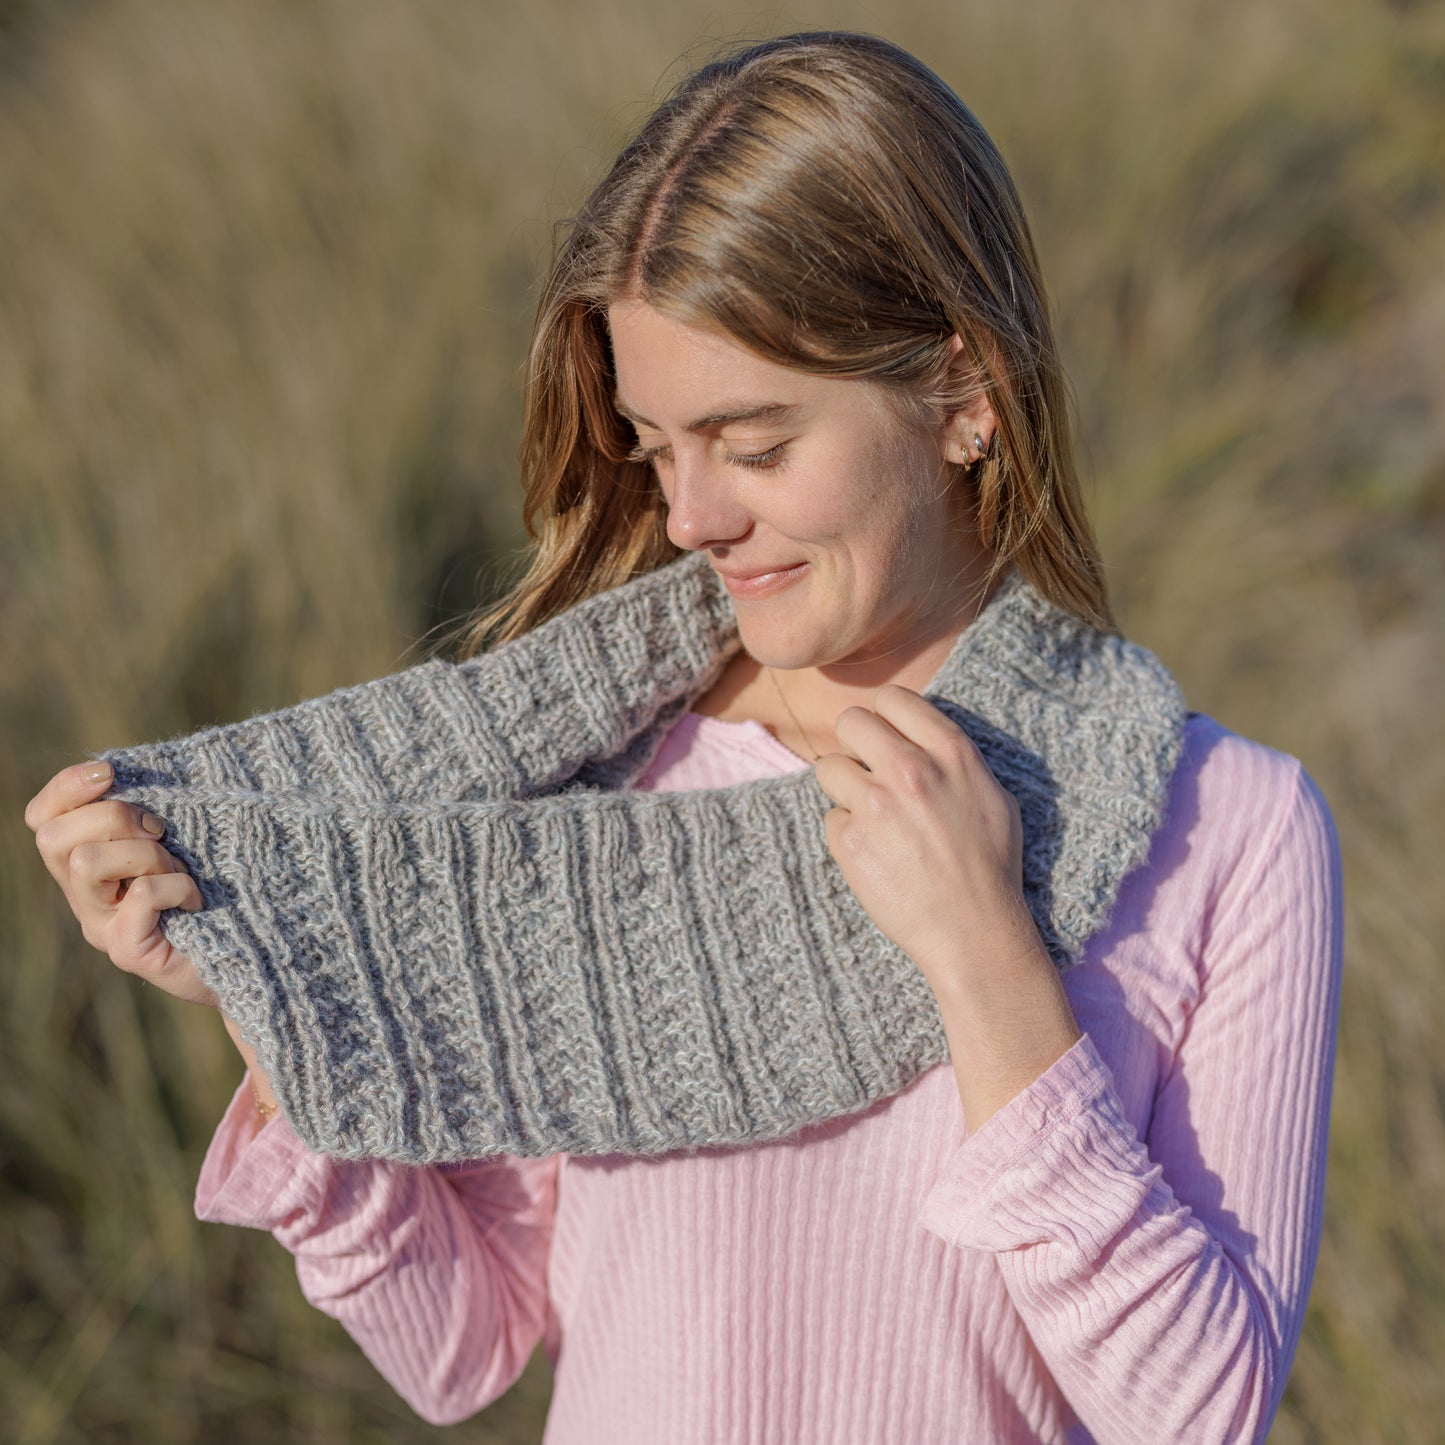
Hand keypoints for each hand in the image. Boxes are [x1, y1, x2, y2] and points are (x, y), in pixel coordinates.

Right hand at [26, 761, 215, 1006]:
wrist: (247, 954)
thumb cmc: (216, 886)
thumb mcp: (179, 838)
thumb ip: (148, 810)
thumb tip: (126, 768)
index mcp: (87, 860)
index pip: (42, 819)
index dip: (65, 788)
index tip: (112, 773)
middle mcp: (82, 895)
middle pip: (54, 838)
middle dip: (114, 818)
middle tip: (161, 832)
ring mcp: (100, 926)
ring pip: (88, 863)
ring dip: (146, 855)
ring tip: (179, 870)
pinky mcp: (127, 950)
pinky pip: (140, 895)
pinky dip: (176, 886)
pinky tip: (196, 900)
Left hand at [814, 684, 1034, 989]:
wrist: (973, 930)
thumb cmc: (991, 867)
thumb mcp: (995, 798)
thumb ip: (955, 761)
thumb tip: (921, 738)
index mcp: (951, 753)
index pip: (893, 698)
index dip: (884, 716)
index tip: (886, 735)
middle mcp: (910, 769)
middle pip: (851, 721)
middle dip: (855, 743)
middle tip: (867, 770)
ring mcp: (876, 804)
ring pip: (829, 767)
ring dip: (844, 788)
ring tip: (871, 816)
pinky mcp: (850, 841)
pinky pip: (831, 818)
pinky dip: (847, 834)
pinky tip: (875, 854)